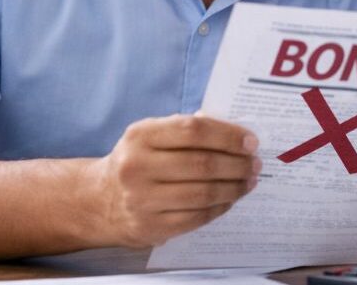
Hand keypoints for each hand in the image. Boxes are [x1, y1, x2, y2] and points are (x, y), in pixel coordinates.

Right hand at [85, 114, 260, 247]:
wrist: (101, 200)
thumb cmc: (139, 161)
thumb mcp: (151, 136)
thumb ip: (187, 130)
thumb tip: (235, 134)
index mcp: (140, 135)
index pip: (193, 130)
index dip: (227, 135)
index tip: (250, 141)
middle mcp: (137, 166)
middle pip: (201, 164)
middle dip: (236, 164)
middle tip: (255, 164)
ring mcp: (142, 199)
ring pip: (202, 194)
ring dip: (233, 187)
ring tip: (248, 181)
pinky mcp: (150, 226)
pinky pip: (197, 217)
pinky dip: (220, 207)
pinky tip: (230, 199)